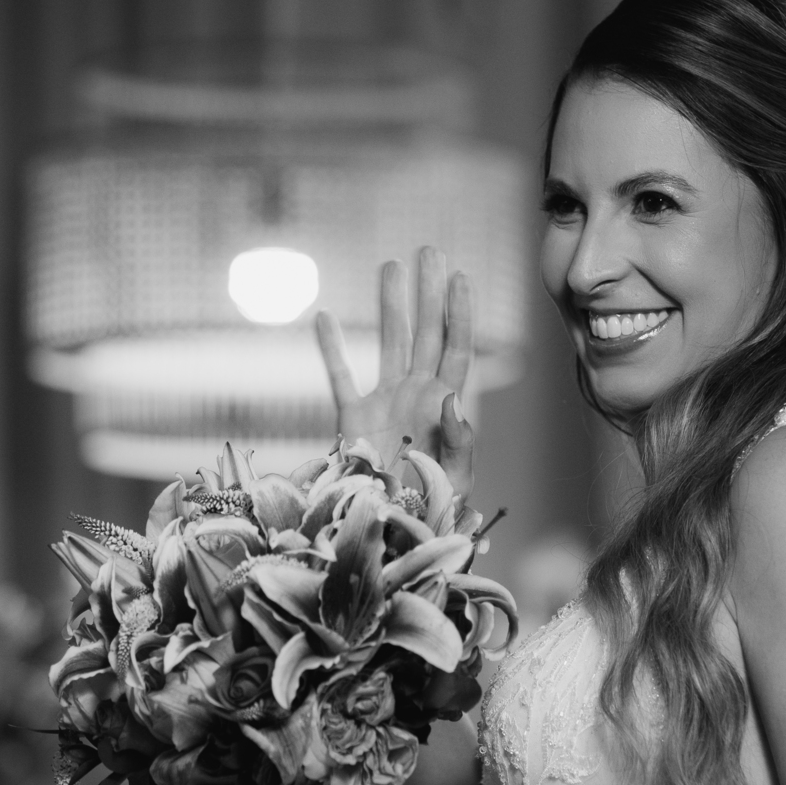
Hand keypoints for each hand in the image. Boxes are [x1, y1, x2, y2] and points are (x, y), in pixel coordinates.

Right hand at [316, 248, 474, 493]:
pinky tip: (325, 317)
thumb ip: (459, 439)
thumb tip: (454, 395)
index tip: (460, 277)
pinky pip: (340, 376)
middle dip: (428, 292)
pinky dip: (332, 349)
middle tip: (430, 251)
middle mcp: (417, 395)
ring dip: (390, 305)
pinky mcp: (352, 419)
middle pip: (427, 333)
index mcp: (444, 406)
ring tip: (391, 265)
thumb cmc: (431, 513)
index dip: (460, 312)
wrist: (388, 533)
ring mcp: (385, 403)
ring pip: (390, 343)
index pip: (457, 347)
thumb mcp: (455, 480)